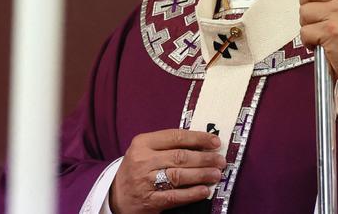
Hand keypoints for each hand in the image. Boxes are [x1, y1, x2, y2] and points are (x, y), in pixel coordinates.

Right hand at [109, 129, 224, 213]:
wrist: (116, 195)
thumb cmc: (136, 169)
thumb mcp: (144, 151)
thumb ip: (167, 146)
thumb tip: (201, 143)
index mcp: (142, 143)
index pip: (175, 137)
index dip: (198, 138)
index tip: (215, 142)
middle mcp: (143, 160)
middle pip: (180, 156)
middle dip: (204, 158)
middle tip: (220, 160)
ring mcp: (145, 181)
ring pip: (179, 175)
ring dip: (201, 175)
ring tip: (216, 174)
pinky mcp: (149, 201)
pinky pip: (175, 196)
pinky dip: (191, 193)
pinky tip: (204, 190)